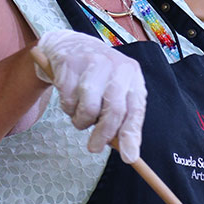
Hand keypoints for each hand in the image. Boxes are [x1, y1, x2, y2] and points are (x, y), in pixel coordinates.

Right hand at [31, 29, 145, 162]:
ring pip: (88, 107)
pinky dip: (68, 108)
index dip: (132, 135)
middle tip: (94, 148)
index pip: (136, 109)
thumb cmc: (98, 78)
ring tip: (80, 115)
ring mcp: (92, 63)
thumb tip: (128, 151)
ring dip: (81, 120)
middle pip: (114, 109)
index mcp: (133, 75)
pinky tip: (70, 99)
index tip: (129, 157)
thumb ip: (122, 118)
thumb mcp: (116, 91)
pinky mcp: (69, 64)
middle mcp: (116, 66)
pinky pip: (68, 100)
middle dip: (103, 134)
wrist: (71, 46)